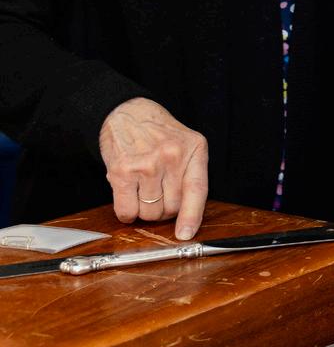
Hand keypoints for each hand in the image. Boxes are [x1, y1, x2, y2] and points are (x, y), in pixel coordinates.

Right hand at [98, 98, 208, 239]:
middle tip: (157, 193)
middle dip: (164, 209)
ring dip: (144, 210)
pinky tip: (128, 195)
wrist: (127, 112)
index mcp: (194, 149)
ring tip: (142, 189)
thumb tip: (186, 217)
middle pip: (171, 208)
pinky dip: (127, 212)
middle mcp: (172, 156)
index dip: (192, 217)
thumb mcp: (185, 144)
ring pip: (149, 213)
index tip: (186, 234)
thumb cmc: (157, 132)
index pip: (198, 190)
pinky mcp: (122, 171)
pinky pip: (127, 211)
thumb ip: (189, 173)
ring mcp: (147, 164)